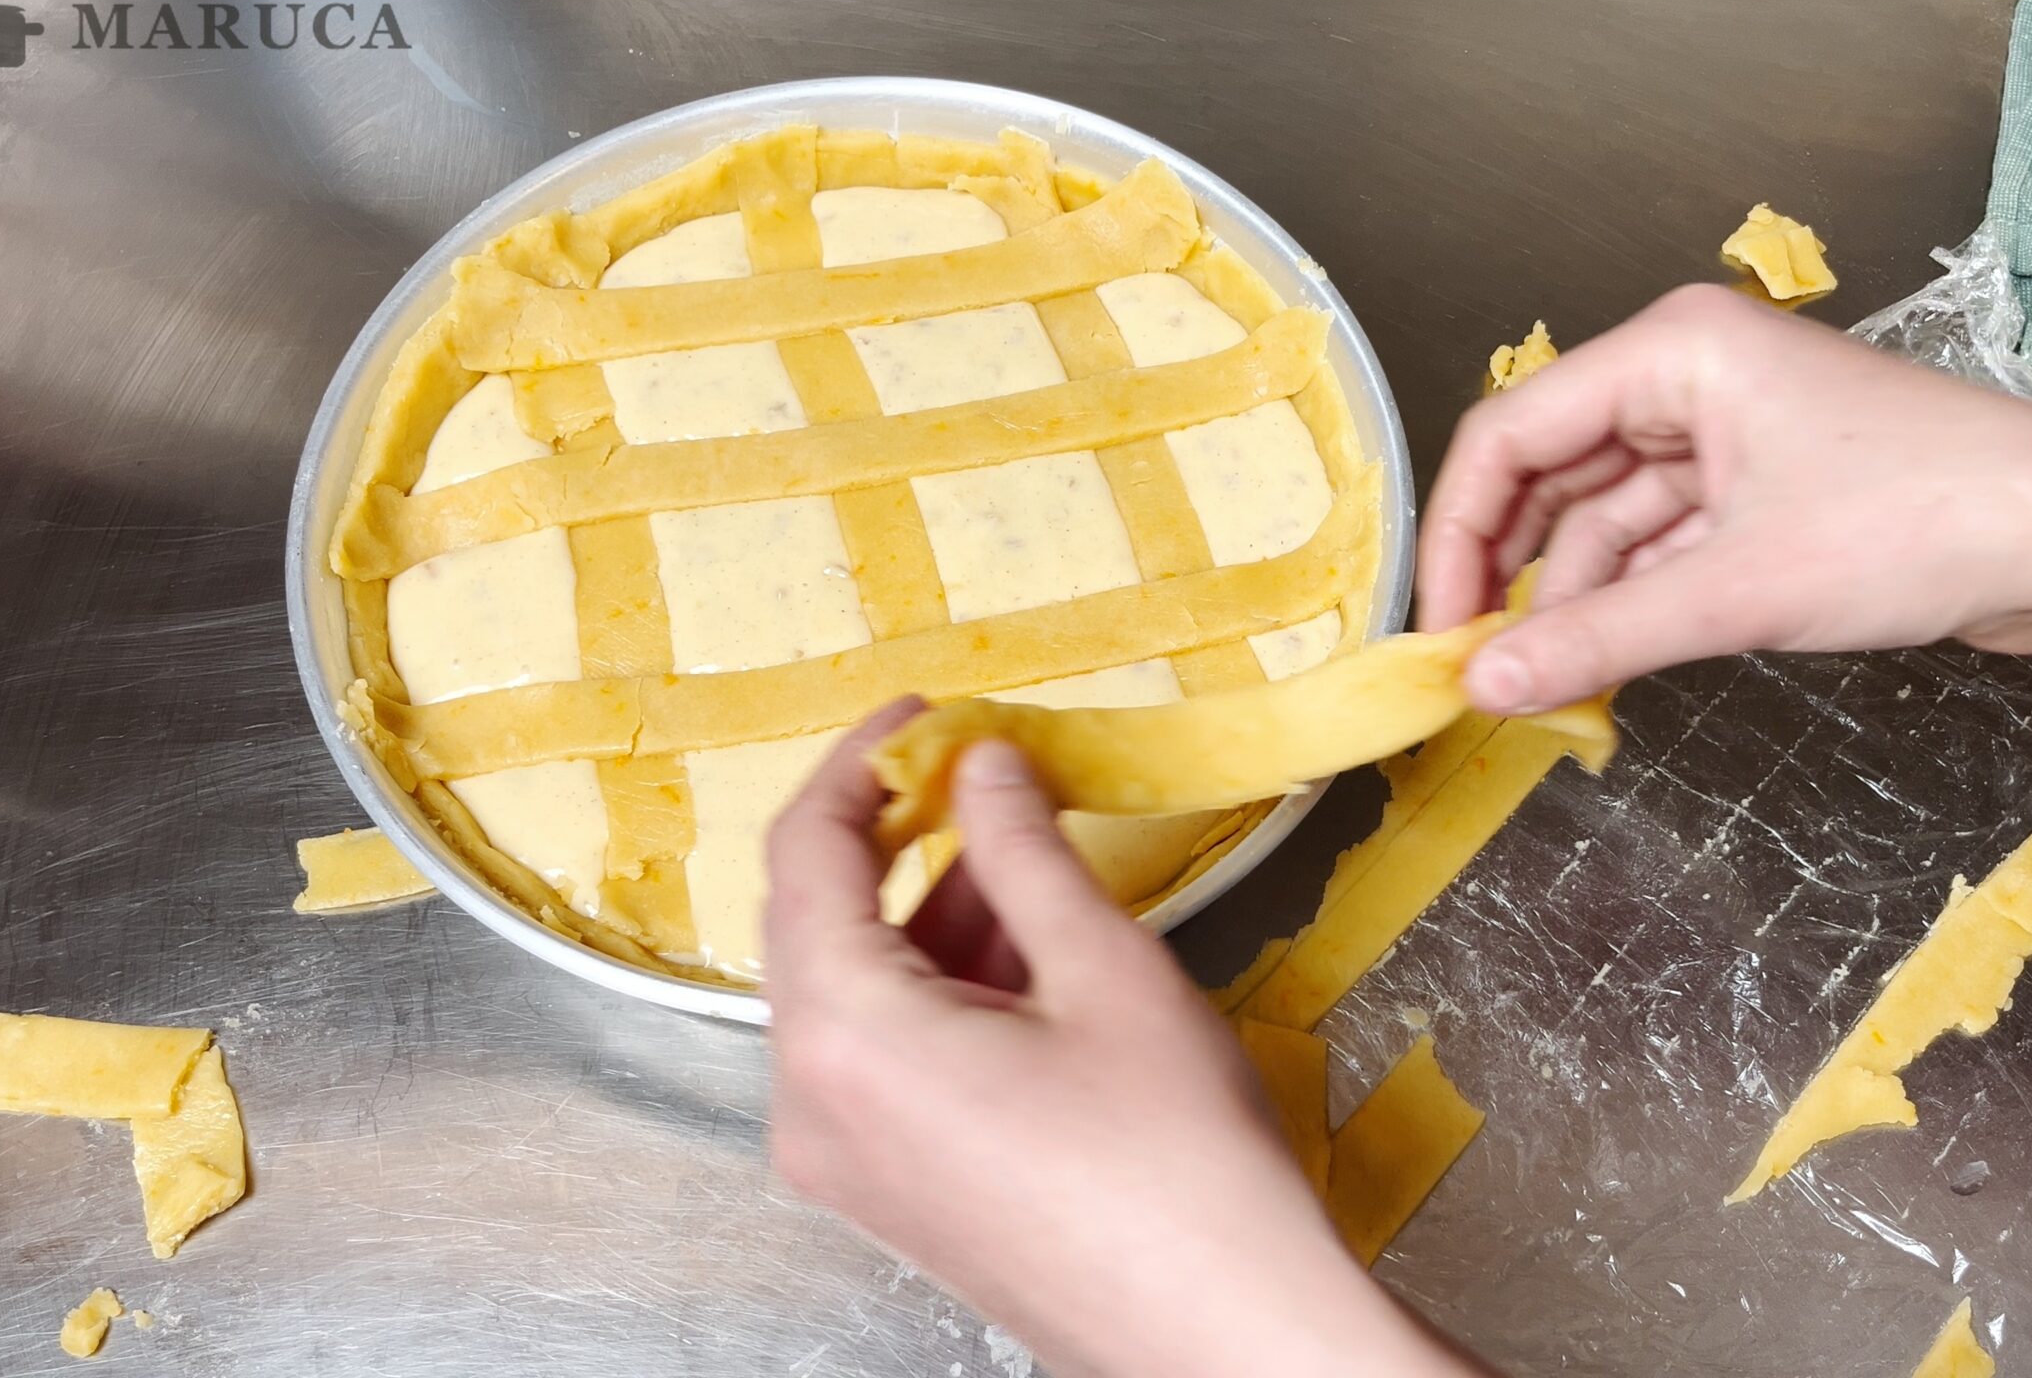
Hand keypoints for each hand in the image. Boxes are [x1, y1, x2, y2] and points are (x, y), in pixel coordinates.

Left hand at [764, 703, 1478, 1377]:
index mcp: (845, 1037)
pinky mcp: (890, 1192)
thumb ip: (1024, 847)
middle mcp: (813, 1105)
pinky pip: (882, 1056)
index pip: (806, 852)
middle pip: (817, 922)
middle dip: (897, 836)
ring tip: (1028, 855)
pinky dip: (937, 989)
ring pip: (855, 991)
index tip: (921, 714)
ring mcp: (845, 1161)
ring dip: (929, 913)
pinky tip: (1024, 949)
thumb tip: (987, 768)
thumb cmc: (1178, 1171)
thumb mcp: (1104, 968)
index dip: (862, 763)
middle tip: (978, 770)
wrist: (1225, 1328)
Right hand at [1419, 284, 2031, 821]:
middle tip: (1478, 673)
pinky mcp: (1768, 492)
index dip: (1460, 537)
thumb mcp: (1738, 590)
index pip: (1512, 434)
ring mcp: (1732, 434)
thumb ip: (1598, 637)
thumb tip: (1484, 688)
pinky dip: (1634, 605)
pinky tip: (1607, 671)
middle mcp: (1691, 378)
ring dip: (1576, 602)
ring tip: (1545, 692)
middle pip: (1551, 476)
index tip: (1440, 632)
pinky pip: (1664, 545)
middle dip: (1513, 575)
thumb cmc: (1927, 523)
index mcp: (1673, 352)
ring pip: (1607, 520)